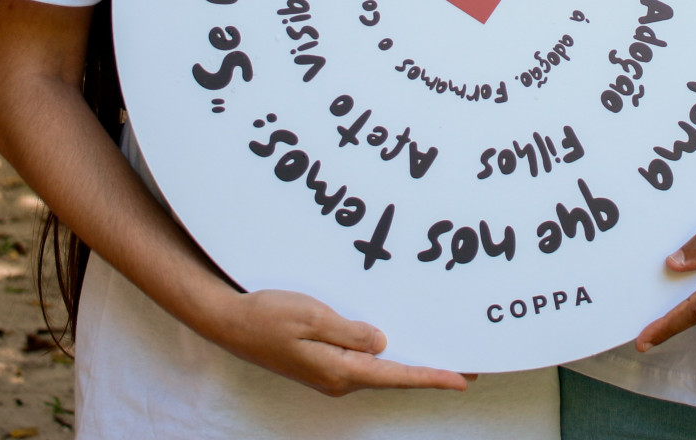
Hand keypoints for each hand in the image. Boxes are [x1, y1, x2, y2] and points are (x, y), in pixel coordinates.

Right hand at [207, 288, 471, 396]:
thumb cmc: (267, 316)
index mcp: (339, 370)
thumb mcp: (313, 317)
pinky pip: (361, 359)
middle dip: (428, 370)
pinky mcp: (321, 362)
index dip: (431, 377)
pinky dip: (384, 354)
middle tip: (465, 365)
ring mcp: (329, 372)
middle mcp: (338, 378)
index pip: (396, 374)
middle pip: (393, 374)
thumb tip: (382, 343)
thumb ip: (350, 332)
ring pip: (378, 367)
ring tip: (438, 350)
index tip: (461, 379)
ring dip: (407, 361)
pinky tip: (394, 342)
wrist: (229, 322)